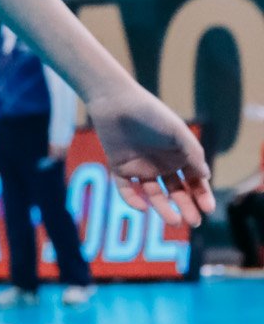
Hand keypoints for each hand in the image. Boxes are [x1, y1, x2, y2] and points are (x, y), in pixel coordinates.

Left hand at [84, 84, 214, 226]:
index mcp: (178, 155)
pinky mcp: (119, 167)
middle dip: (187, 207)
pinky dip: (133, 200)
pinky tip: (143, 207)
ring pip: (154, 194)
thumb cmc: (150, 113)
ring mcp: (140, 167)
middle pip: (177, 192)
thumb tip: (205, 175)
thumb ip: (192, 153)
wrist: (115, 101)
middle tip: (194, 222)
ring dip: (164, 209)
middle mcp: (161, 164)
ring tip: (174, 221)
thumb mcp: (177, 132)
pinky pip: (126, 189)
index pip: (195, 181)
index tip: (208, 208)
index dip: (202, 195)